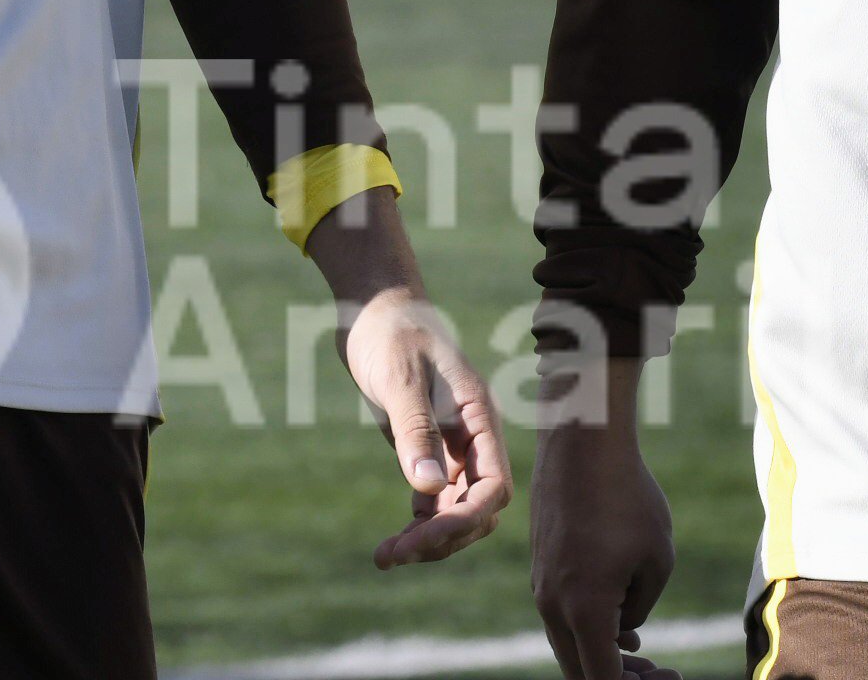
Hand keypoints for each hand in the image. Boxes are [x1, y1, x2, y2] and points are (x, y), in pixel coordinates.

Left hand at [304, 192, 512, 566]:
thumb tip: (426, 492)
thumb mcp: (400, 380)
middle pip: (479, 508)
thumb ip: (415, 432)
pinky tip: (391, 544)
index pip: (493, 486)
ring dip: (431, 539)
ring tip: (386, 556)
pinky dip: (418, 526)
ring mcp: (453, 446)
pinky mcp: (427, 449)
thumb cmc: (391, 334)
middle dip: (445, 538)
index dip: (465, 520)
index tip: (421, 538)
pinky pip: (435, 502)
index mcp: (480, 417)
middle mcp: (474, 437)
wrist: (374, 310)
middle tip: (395, 553)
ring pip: (458, 511)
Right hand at [531, 356, 682, 679]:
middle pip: (580, 670)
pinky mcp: (541, 566)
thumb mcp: (657, 560)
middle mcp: (552, 605)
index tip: (671, 677)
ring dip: (604, 655)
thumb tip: (624, 629)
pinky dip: (590, 628)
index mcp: (584, 610)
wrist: (583, 442)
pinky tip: (624, 623)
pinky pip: (563, 615)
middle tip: (661, 674)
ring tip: (645, 658)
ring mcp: (542, 585)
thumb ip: (640, 608)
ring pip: (569, 643)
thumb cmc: (629, 497)